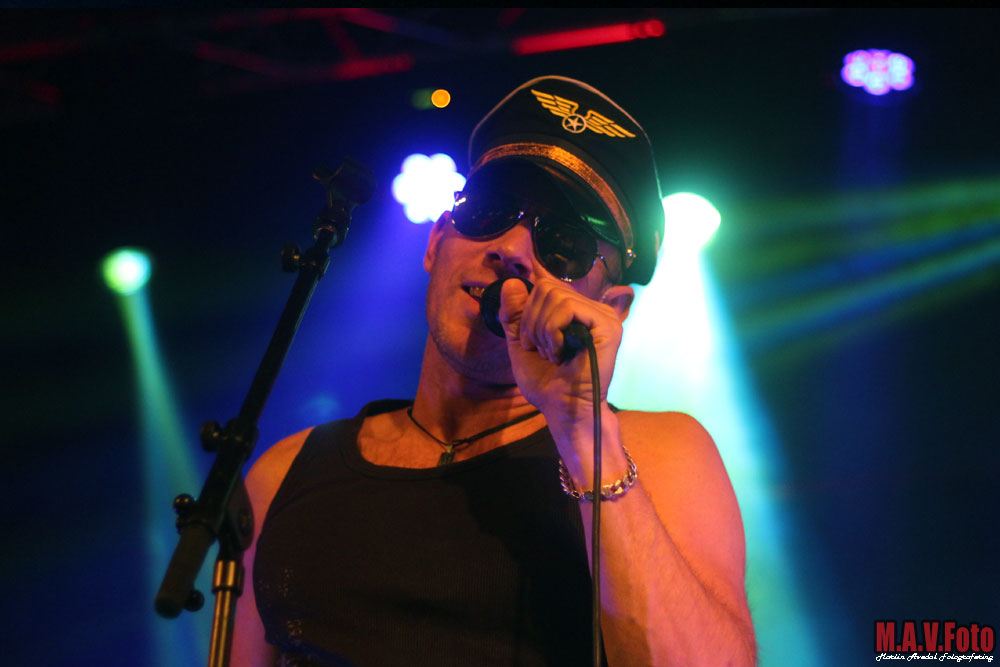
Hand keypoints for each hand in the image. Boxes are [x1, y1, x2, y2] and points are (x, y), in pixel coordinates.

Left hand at [498, 277, 627, 430]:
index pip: (545, 286)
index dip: (528, 310)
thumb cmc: (546, 382)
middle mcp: (593, 309)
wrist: (563, 409)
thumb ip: (515, 314)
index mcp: (578, 311)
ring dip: (542, 330)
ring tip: (551, 354)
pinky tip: (561, 354)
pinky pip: (567, 308)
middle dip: (532, 321)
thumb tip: (510, 283)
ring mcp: (603, 316)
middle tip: (540, 350)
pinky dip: (553, 331)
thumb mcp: (522, 343)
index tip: (531, 342)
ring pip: (555, 296)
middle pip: (547, 288)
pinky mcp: (607, 326)